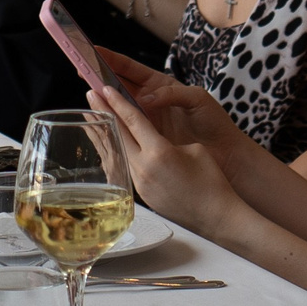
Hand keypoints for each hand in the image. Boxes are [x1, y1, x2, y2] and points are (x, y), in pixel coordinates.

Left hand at [91, 77, 246, 238]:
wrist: (216, 216)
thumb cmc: (212, 182)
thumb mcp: (194, 150)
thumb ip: (168, 140)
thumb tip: (153, 140)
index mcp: (160, 152)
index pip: (133, 121)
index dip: (118, 102)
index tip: (105, 88)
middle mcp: (145, 168)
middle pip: (118, 134)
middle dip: (103, 112)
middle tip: (91, 93)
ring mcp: (141, 183)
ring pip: (117, 152)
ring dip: (104, 133)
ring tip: (91, 116)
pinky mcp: (142, 195)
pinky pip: (123, 167)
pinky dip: (114, 151)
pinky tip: (107, 144)